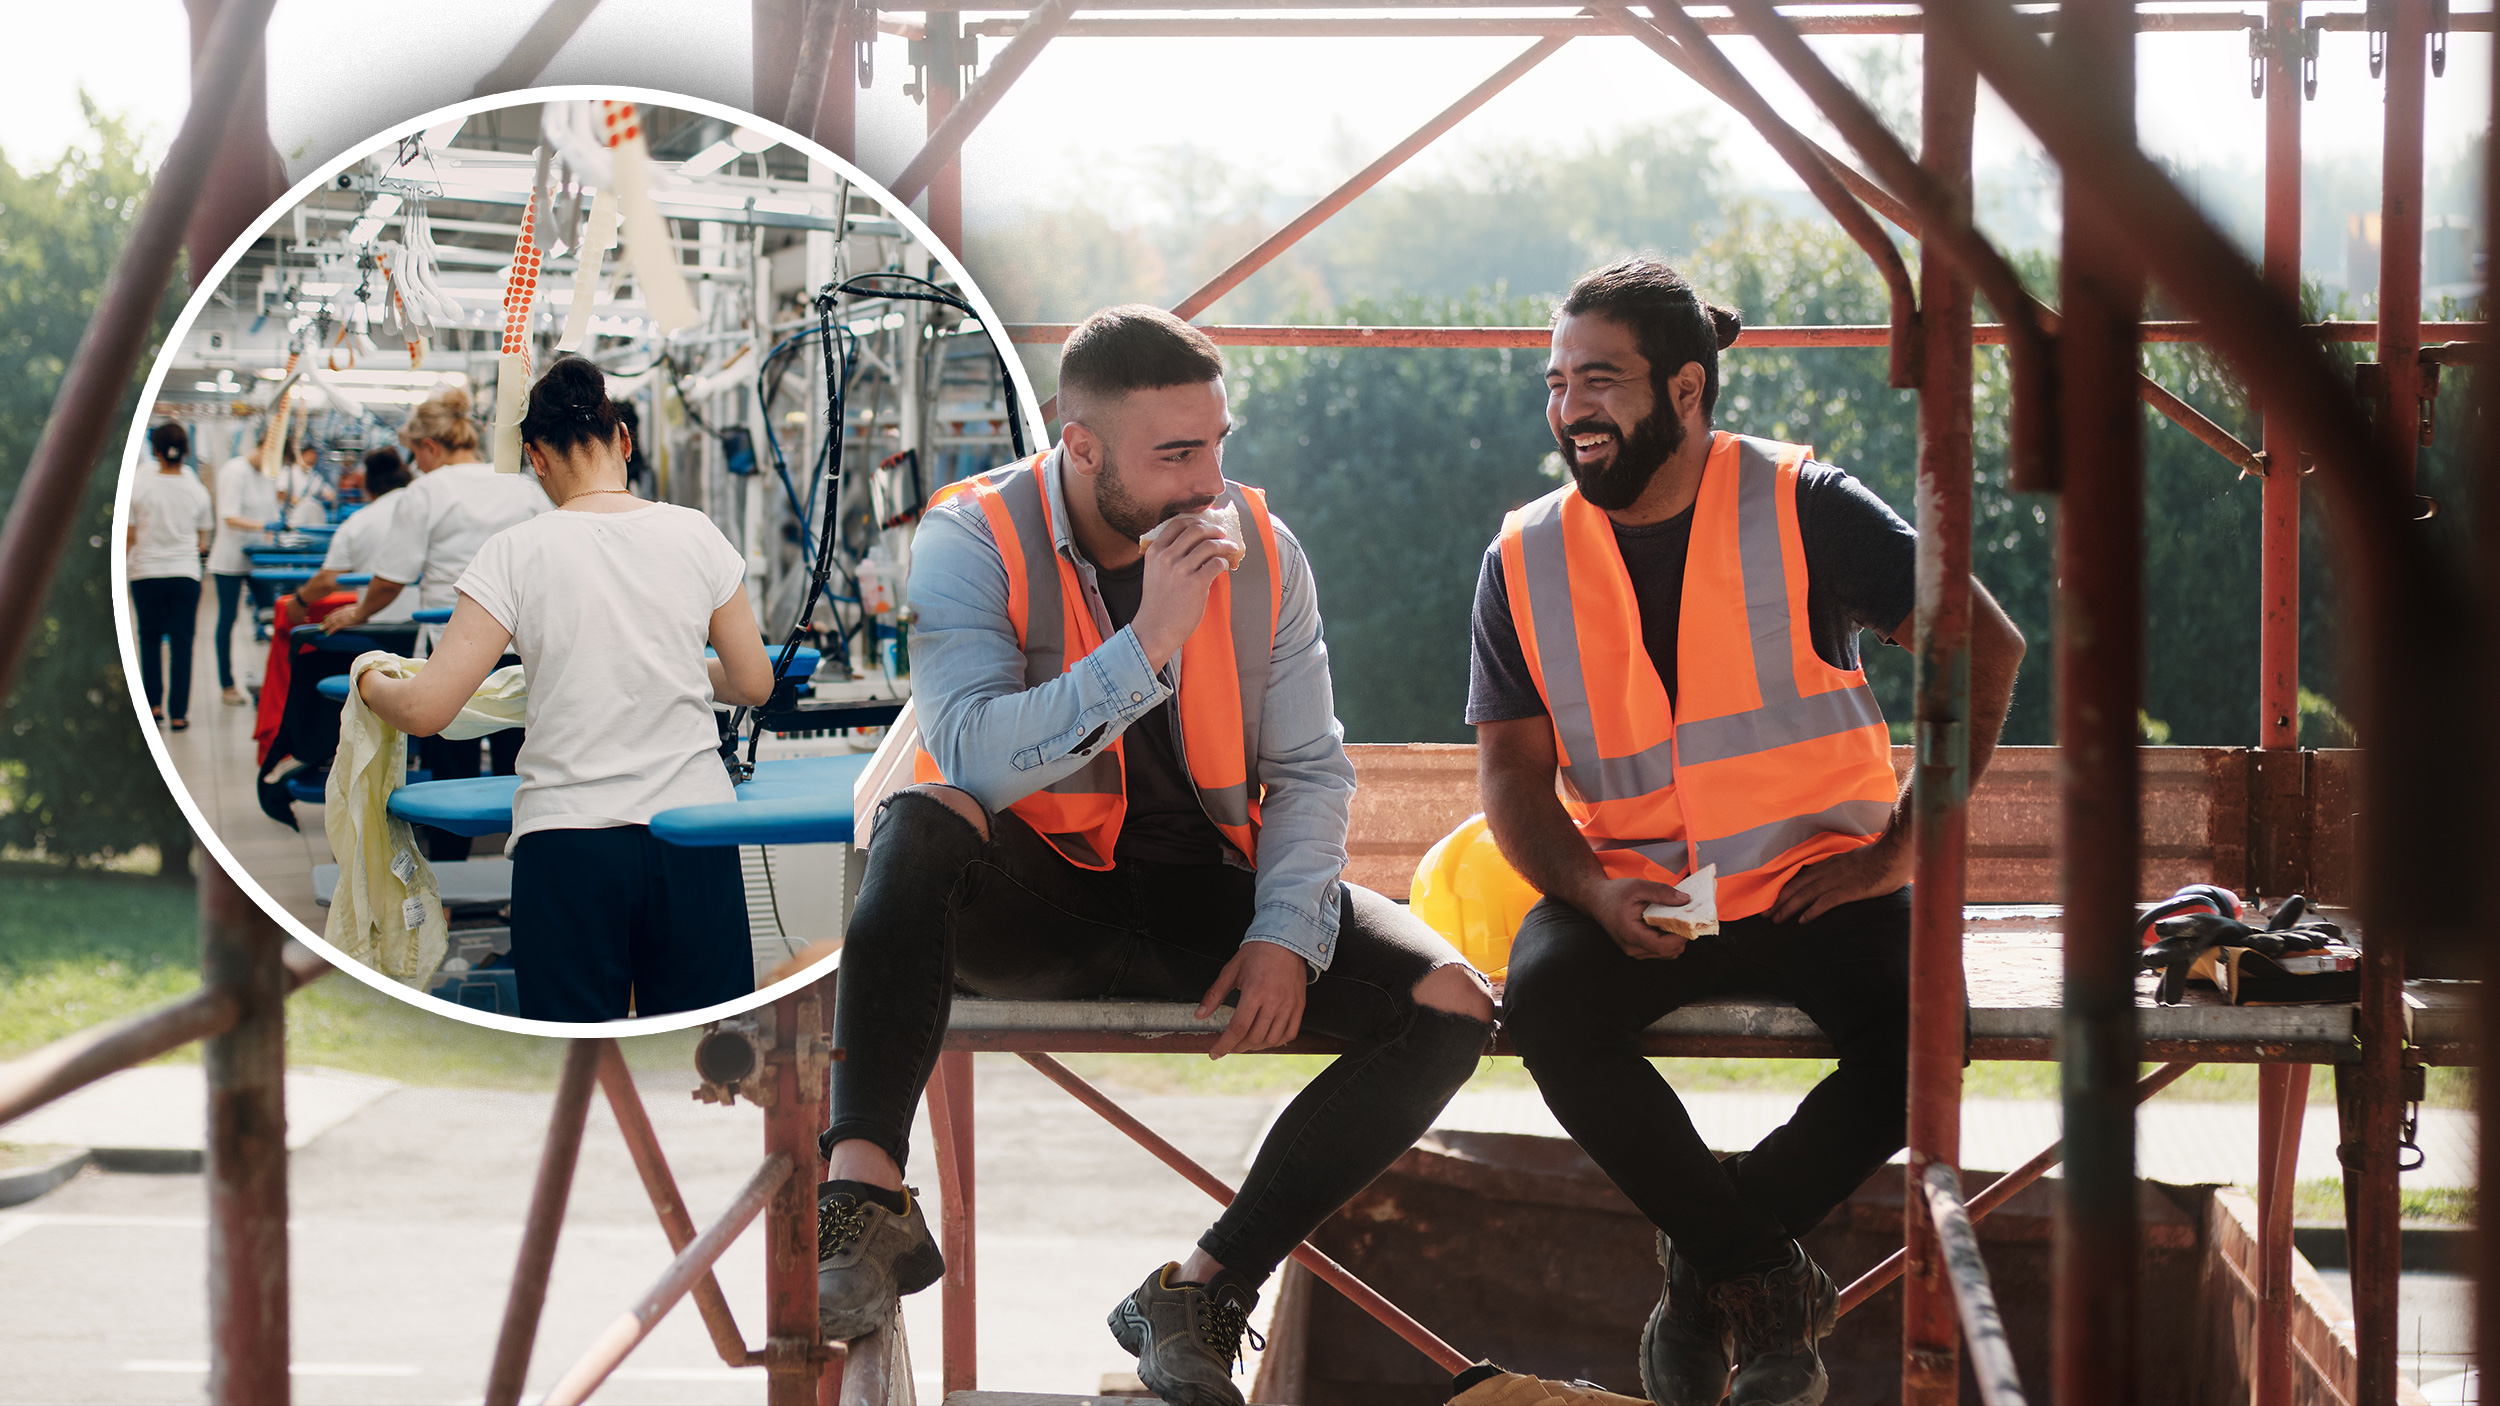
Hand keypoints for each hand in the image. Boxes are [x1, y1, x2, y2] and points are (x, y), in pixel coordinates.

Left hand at [319, 606, 366, 634]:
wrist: (363, 611)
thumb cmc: (363, 610)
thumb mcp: (358, 608)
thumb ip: (356, 610)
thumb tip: (361, 614)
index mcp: (344, 609)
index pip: (335, 612)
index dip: (329, 616)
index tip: (325, 618)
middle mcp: (341, 613)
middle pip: (331, 618)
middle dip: (325, 622)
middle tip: (321, 625)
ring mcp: (341, 618)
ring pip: (331, 623)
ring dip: (326, 626)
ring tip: (322, 630)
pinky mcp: (343, 623)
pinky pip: (335, 628)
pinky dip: (331, 631)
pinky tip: (328, 633)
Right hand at [1130, 517, 1234, 668]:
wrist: (1155, 629)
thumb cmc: (1157, 604)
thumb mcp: (1154, 572)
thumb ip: (1167, 556)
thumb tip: (1194, 544)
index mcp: (1155, 551)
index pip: (1178, 524)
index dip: (1196, 521)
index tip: (1206, 525)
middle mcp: (1167, 557)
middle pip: (1196, 530)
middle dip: (1213, 530)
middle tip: (1222, 534)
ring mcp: (1181, 569)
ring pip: (1209, 545)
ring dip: (1224, 544)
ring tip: (1230, 548)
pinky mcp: (1196, 583)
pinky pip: (1217, 563)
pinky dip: (1224, 562)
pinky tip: (1225, 566)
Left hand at [1198, 940, 1308, 1058]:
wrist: (1286, 941)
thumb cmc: (1257, 953)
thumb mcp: (1231, 971)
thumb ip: (1214, 994)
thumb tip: (1199, 1015)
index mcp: (1255, 992)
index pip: (1238, 1028)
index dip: (1224, 1044)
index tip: (1214, 1053)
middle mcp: (1274, 1001)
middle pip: (1254, 1037)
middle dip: (1237, 1046)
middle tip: (1228, 1045)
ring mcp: (1289, 1005)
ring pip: (1271, 1039)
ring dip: (1255, 1046)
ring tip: (1244, 1043)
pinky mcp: (1299, 1006)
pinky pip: (1289, 1033)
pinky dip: (1276, 1041)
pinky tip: (1265, 1039)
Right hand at [1573, 874, 1691, 959]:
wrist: (1596, 900)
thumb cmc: (1614, 894)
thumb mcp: (1638, 887)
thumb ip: (1662, 893)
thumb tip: (1685, 900)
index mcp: (1632, 935)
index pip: (1664, 946)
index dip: (1681, 935)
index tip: (1689, 920)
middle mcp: (1633, 948)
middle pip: (1670, 951)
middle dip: (1681, 935)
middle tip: (1683, 916)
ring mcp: (1636, 952)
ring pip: (1668, 953)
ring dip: (1675, 938)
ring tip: (1672, 919)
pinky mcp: (1638, 950)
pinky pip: (1661, 950)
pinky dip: (1668, 939)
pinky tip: (1665, 924)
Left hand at [1769, 831, 1912, 923]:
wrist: (1895, 853)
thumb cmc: (1881, 858)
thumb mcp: (1856, 860)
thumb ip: (1844, 868)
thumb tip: (1840, 878)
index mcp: (1830, 863)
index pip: (1800, 877)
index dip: (1784, 889)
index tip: (1773, 900)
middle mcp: (1828, 870)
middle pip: (1797, 886)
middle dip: (1779, 901)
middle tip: (1766, 914)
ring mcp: (1836, 880)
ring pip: (1805, 895)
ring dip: (1788, 908)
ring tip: (1776, 920)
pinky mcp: (1847, 890)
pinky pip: (1824, 902)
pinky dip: (1811, 911)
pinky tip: (1802, 921)